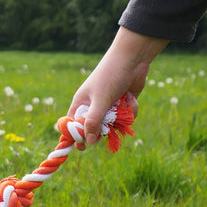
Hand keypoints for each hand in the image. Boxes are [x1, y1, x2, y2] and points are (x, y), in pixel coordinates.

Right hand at [68, 27, 167, 148]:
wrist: (133, 58)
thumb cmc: (110, 76)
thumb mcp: (100, 100)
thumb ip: (94, 121)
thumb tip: (90, 142)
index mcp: (81, 104)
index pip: (72, 125)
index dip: (75, 137)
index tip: (82, 148)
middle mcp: (93, 106)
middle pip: (95, 128)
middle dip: (105, 127)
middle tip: (110, 124)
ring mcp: (109, 105)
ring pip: (113, 124)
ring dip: (120, 118)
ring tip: (122, 103)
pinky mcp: (123, 104)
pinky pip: (126, 117)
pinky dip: (130, 110)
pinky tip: (131, 97)